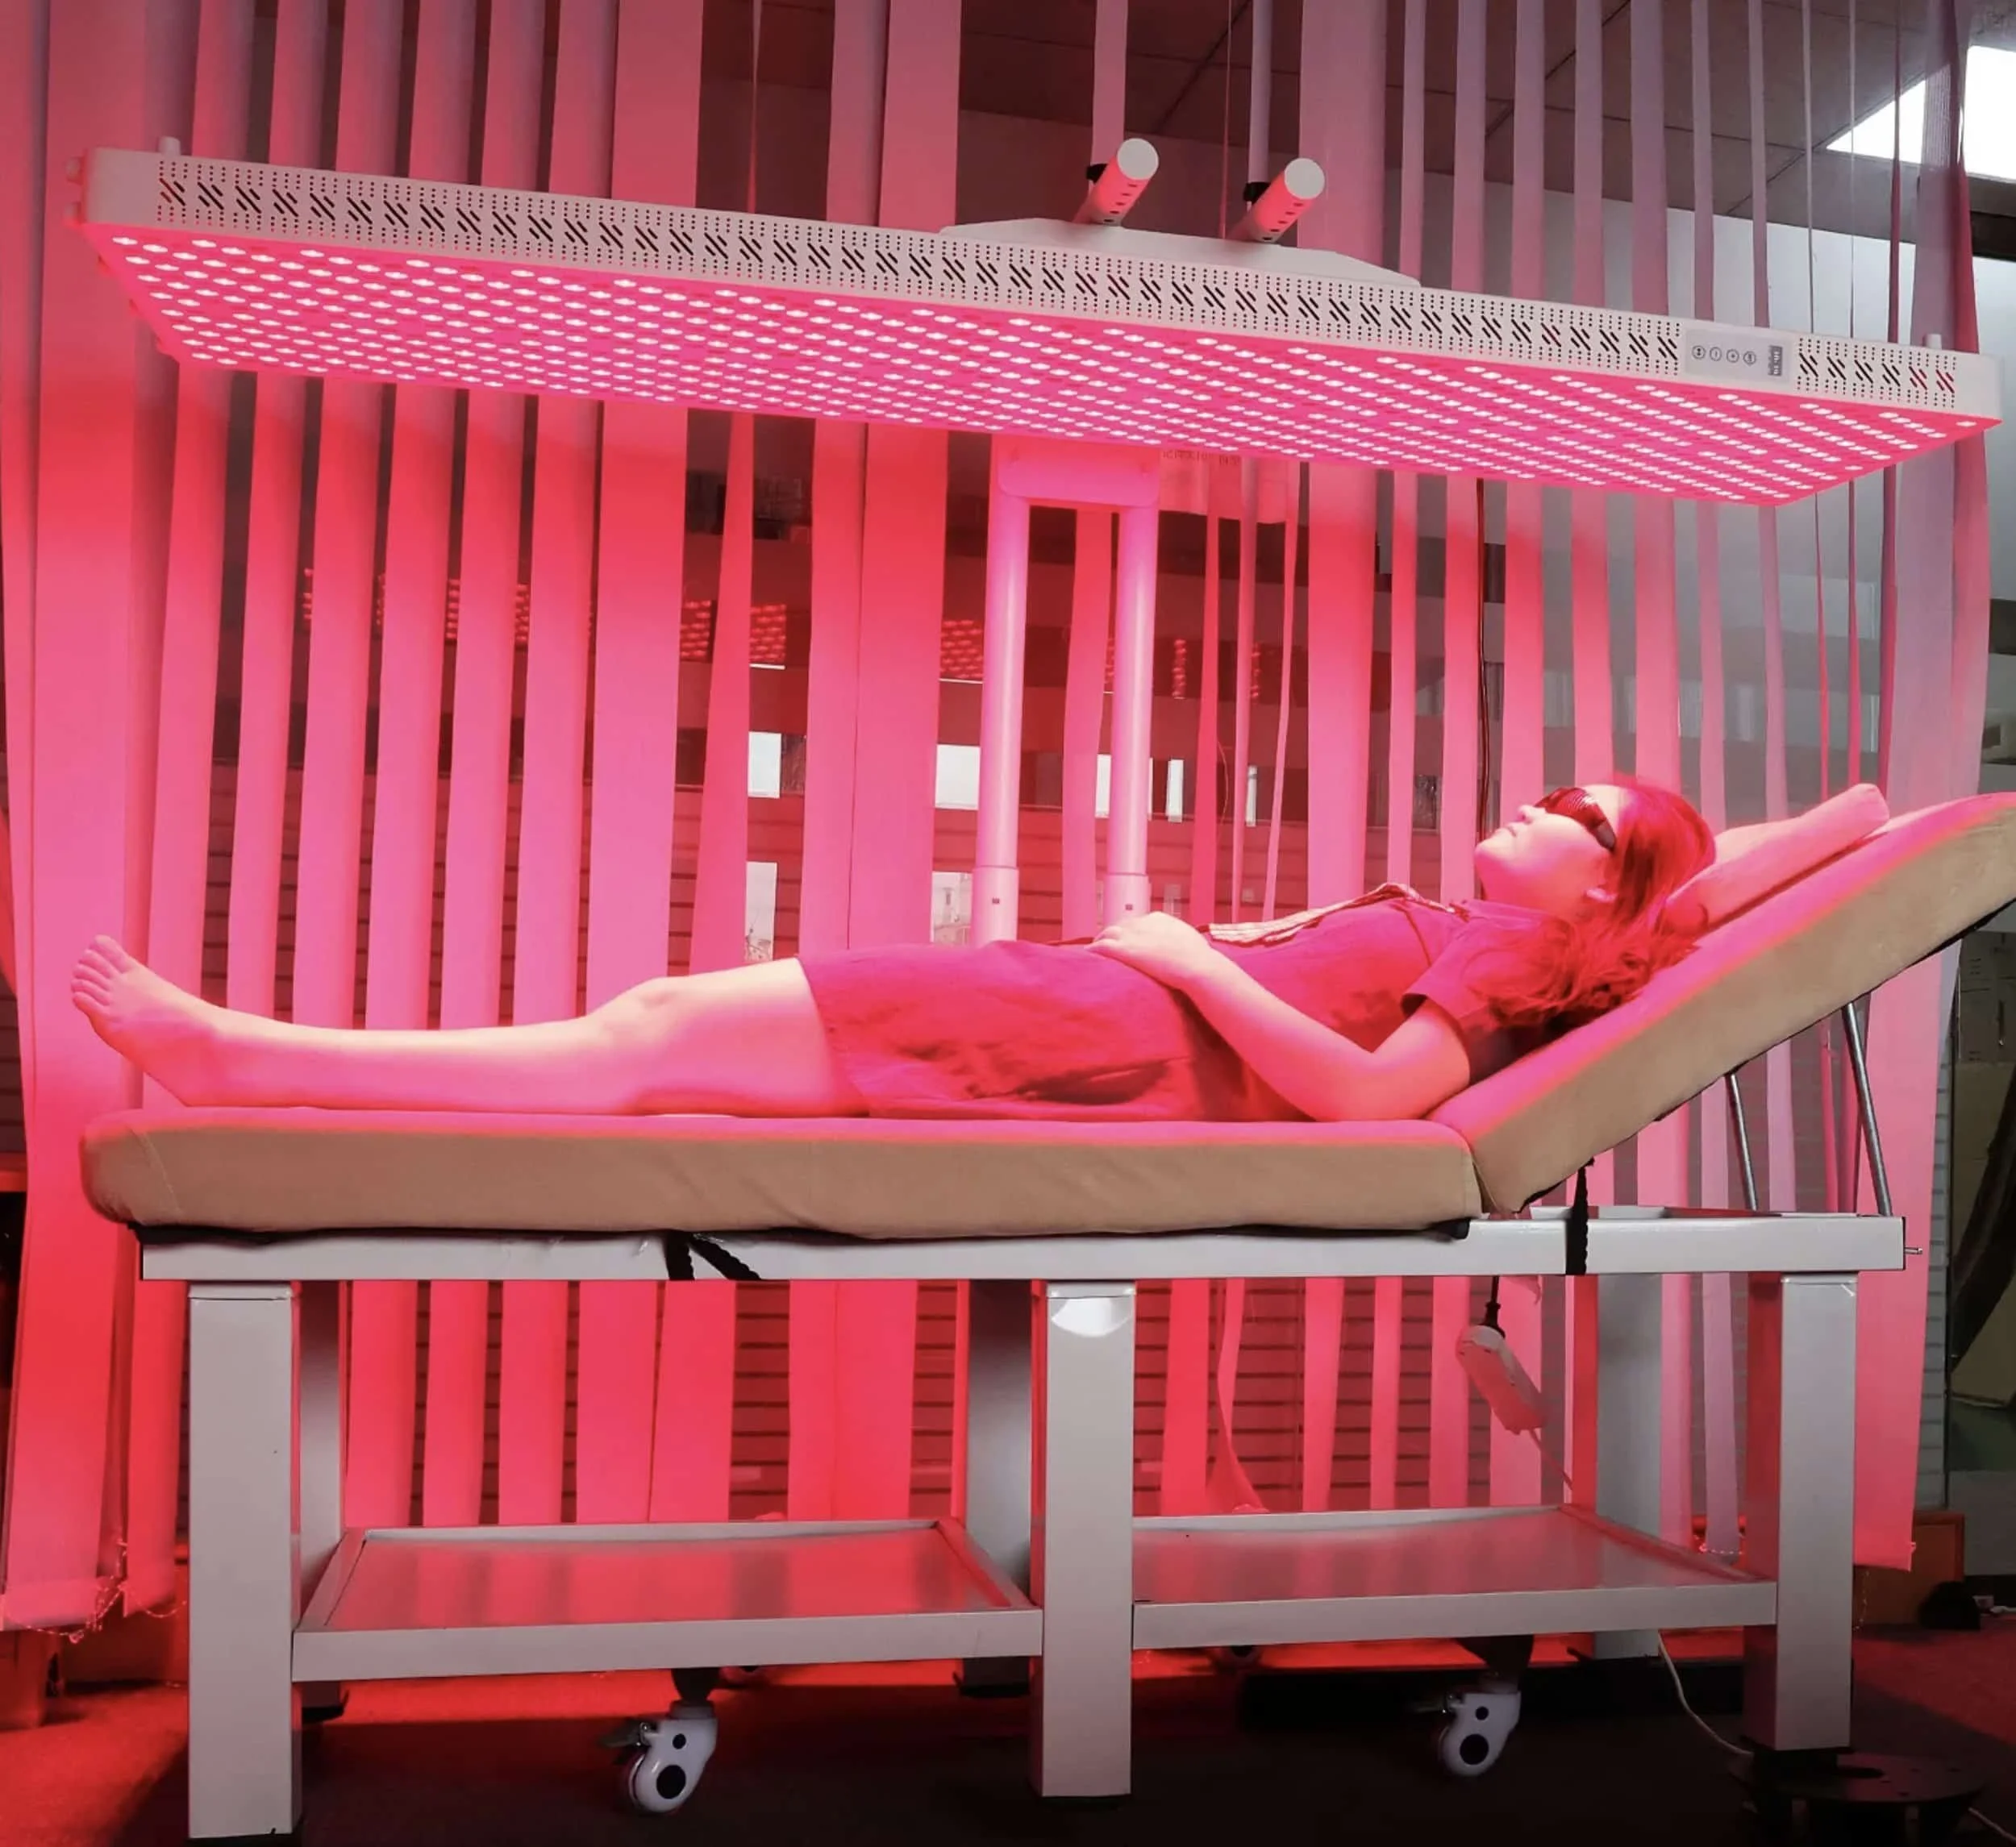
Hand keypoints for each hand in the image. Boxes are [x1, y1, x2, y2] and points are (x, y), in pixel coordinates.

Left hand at [1085, 910, 1225, 991]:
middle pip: (1120, 926)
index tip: (1126, 939)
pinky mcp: (1124, 949)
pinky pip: (1102, 946)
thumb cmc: (1199, 959)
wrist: (1196, 966)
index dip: (1129, 931)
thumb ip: (1181, 940)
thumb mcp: (1190, 941)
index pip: (1136, 922)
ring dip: (1099, 940)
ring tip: (1094, 949)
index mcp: (1158, 919)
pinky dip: (1093, 949)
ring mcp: (1132, 935)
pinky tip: (1087, 954)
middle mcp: (1142, 922)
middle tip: (1106, 945)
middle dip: (1113, 935)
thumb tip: (1186, 946)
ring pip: (1107, 933)